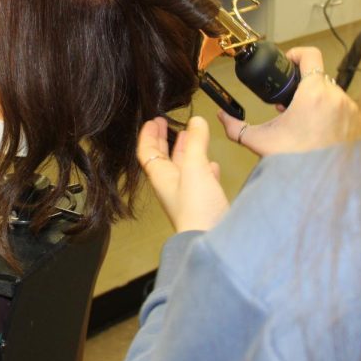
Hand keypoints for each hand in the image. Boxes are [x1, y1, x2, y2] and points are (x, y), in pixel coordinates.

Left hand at [137, 116, 229, 232]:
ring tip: (191, 136)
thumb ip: (196, 143)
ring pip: (183, 167)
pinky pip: (201, 179)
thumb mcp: (195, 168)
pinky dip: (204, 167)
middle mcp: (171, 185)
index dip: (149, 135)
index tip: (153, 121)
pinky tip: (213, 164)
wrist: (210, 239)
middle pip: (163, 158)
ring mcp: (187, 194)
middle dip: (164, 139)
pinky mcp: (203, 201)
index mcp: (161, 176)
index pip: (147, 152)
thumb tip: (196, 121)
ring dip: (185, 150)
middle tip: (166, 123)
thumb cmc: (196, 208)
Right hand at [217, 47, 360, 156]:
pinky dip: (337, 118)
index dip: (297, 54)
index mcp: (314, 94)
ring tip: (308, 123)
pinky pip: (349, 112)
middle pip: (320, 79)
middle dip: (305, 89)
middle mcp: (338, 98)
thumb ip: (236, 126)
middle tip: (292, 105)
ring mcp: (353, 111)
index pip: (311, 55)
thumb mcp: (259, 141)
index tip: (290, 62)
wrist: (318, 187)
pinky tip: (325, 132)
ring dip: (321, 104)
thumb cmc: (293, 162)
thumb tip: (222, 116)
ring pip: (335, 96)